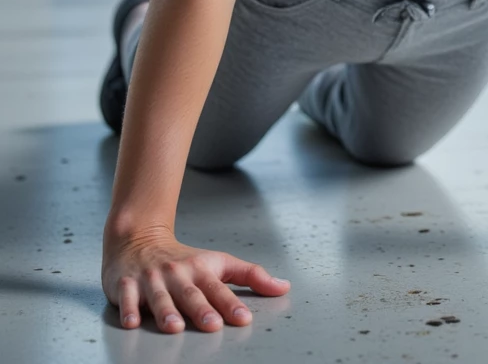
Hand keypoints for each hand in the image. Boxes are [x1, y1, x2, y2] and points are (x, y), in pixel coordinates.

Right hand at [102, 227, 290, 330]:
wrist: (137, 237)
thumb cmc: (184, 259)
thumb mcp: (218, 262)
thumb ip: (250, 276)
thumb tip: (284, 287)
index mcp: (200, 269)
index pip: (218, 288)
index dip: (231, 303)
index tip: (244, 319)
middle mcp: (177, 274)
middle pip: (191, 294)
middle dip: (201, 310)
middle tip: (212, 325)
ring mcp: (150, 280)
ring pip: (160, 298)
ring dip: (167, 312)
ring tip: (175, 328)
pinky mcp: (125, 285)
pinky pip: (126, 298)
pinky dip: (129, 310)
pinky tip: (132, 322)